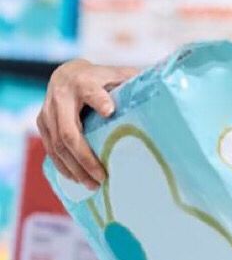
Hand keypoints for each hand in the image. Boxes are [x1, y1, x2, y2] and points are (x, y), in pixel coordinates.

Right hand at [36, 59, 137, 188]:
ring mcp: (47, 112)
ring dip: (75, 169)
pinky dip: (64, 166)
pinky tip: (77, 179)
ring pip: (57, 146)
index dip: (99, 100)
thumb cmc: (101, 78)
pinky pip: (50, 149)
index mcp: (83, 82)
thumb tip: (163, 89)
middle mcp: (61, 97)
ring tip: (93, 185)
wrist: (67, 73)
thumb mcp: (118, 75)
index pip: (90, 91)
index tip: (110, 111)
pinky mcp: (41, 124)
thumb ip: (134, 82)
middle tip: (102, 177)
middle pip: (69, 132)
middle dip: (85, 158)